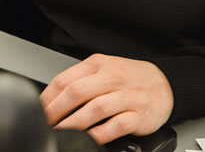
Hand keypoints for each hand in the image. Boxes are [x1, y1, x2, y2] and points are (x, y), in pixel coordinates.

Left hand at [40, 54, 173, 144]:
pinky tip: (89, 139)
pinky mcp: (139, 115)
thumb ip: (82, 81)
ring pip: (95, 109)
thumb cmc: (130, 78)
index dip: (48, 98)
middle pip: (77, 93)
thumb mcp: (104, 70)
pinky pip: (117, 125)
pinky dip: (100, 133)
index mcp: (98, 64)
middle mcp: (112, 77)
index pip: (65, 79)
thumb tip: (53, 101)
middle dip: (56, 112)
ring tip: (61, 133)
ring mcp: (127, 96)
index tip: (38, 111)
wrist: (165, 83)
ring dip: (74, 123)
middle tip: (46, 124)